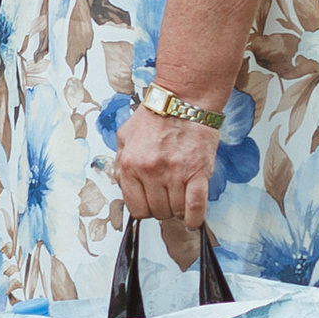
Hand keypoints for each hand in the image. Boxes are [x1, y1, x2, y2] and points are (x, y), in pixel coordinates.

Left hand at [113, 100, 217, 233]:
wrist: (184, 99)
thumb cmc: (156, 116)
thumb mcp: (125, 135)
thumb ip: (120, 161)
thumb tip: (122, 183)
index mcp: (131, 163)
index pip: (135, 207)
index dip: (144, 208)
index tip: (150, 203)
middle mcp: (150, 171)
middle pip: (157, 211)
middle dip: (161, 208)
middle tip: (166, 196)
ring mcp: (175, 173)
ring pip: (175, 211)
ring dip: (178, 209)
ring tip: (179, 196)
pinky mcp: (198, 173)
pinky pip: (196, 207)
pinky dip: (194, 218)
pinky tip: (192, 218)